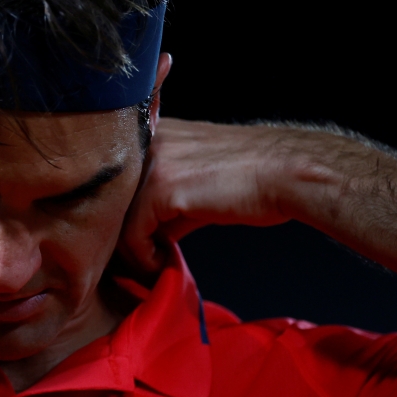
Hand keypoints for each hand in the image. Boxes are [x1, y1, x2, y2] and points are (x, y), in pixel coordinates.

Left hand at [120, 118, 307, 270]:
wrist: (286, 174)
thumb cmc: (250, 179)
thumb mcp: (194, 184)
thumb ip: (162, 202)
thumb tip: (144, 237)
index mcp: (151, 132)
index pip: (116, 181)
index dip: (120, 216)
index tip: (136, 242)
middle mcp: (145, 141)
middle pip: (110, 199)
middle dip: (120, 234)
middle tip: (136, 260)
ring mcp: (151, 163)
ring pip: (116, 219)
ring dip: (131, 251)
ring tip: (152, 264)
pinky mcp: (162, 188)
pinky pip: (133, 235)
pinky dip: (143, 257)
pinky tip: (162, 263)